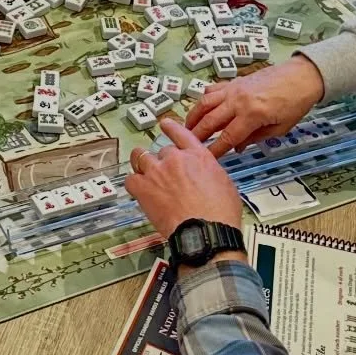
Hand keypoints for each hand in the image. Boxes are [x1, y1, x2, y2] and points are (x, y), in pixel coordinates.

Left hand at [126, 116, 243, 235]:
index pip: (181, 134)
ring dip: (143, 165)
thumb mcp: (224, 183)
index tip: (165, 124)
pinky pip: (130, 179)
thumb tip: (205, 176)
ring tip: (144, 174)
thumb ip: (209, 172)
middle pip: (162, 150)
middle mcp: (176, 159)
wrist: (206, 230)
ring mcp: (157, 172)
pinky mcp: (143, 188)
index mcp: (198, 156)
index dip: (171, 128)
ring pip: (141, 158)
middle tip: (164, 173)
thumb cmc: (220, 213)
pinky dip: (133, 184)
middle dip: (162, 161)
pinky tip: (138, 190)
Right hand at [181, 55, 325, 154]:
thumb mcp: (280, 128)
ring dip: (194, 117)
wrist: (302, 76)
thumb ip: (256, 138)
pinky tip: (201, 109)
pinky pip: (213, 89)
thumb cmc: (295, 103)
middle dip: (197, 136)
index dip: (214, 150)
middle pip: (210, 120)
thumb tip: (237, 147)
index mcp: (252, 114)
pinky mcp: (234, 81)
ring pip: (205, 103)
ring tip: (188, 129)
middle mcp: (238, 100)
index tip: (205, 160)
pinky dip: (204, 99)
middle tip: (187, 146)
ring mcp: (234, 88)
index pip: (227, 137)